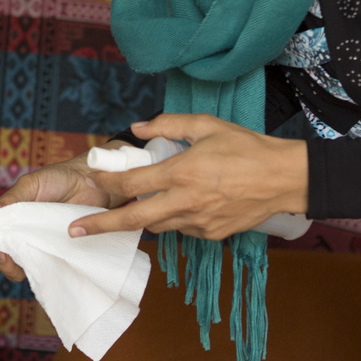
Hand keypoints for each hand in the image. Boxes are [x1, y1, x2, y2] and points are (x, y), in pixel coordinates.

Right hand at [0, 152, 117, 281]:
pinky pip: (40, 268)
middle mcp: (21, 236)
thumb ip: (11, 200)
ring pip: (14, 266)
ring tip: (1, 253)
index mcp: (9, 219)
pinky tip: (23, 261)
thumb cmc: (60, 178)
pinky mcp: (56, 254)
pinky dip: (28, 268)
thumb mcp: (30, 185)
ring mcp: (38, 247)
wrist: (94, 181)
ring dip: (3, 264)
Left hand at [73, 114, 308, 240]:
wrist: (285, 178)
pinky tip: (180, 205)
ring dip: (142, 218)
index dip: (106, 182)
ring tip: (131, 209)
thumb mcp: (206, 125)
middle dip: (100, 226)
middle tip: (75, 231)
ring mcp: (198, 222)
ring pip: (157, 226)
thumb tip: (137, 128)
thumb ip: (168, 125)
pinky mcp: (212, 234)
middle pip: (133, 218)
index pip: (131, 182)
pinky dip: (173, 219)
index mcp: (181, 172)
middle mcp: (185, 202)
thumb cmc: (248, 147)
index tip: (90, 181)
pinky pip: (182, 230)